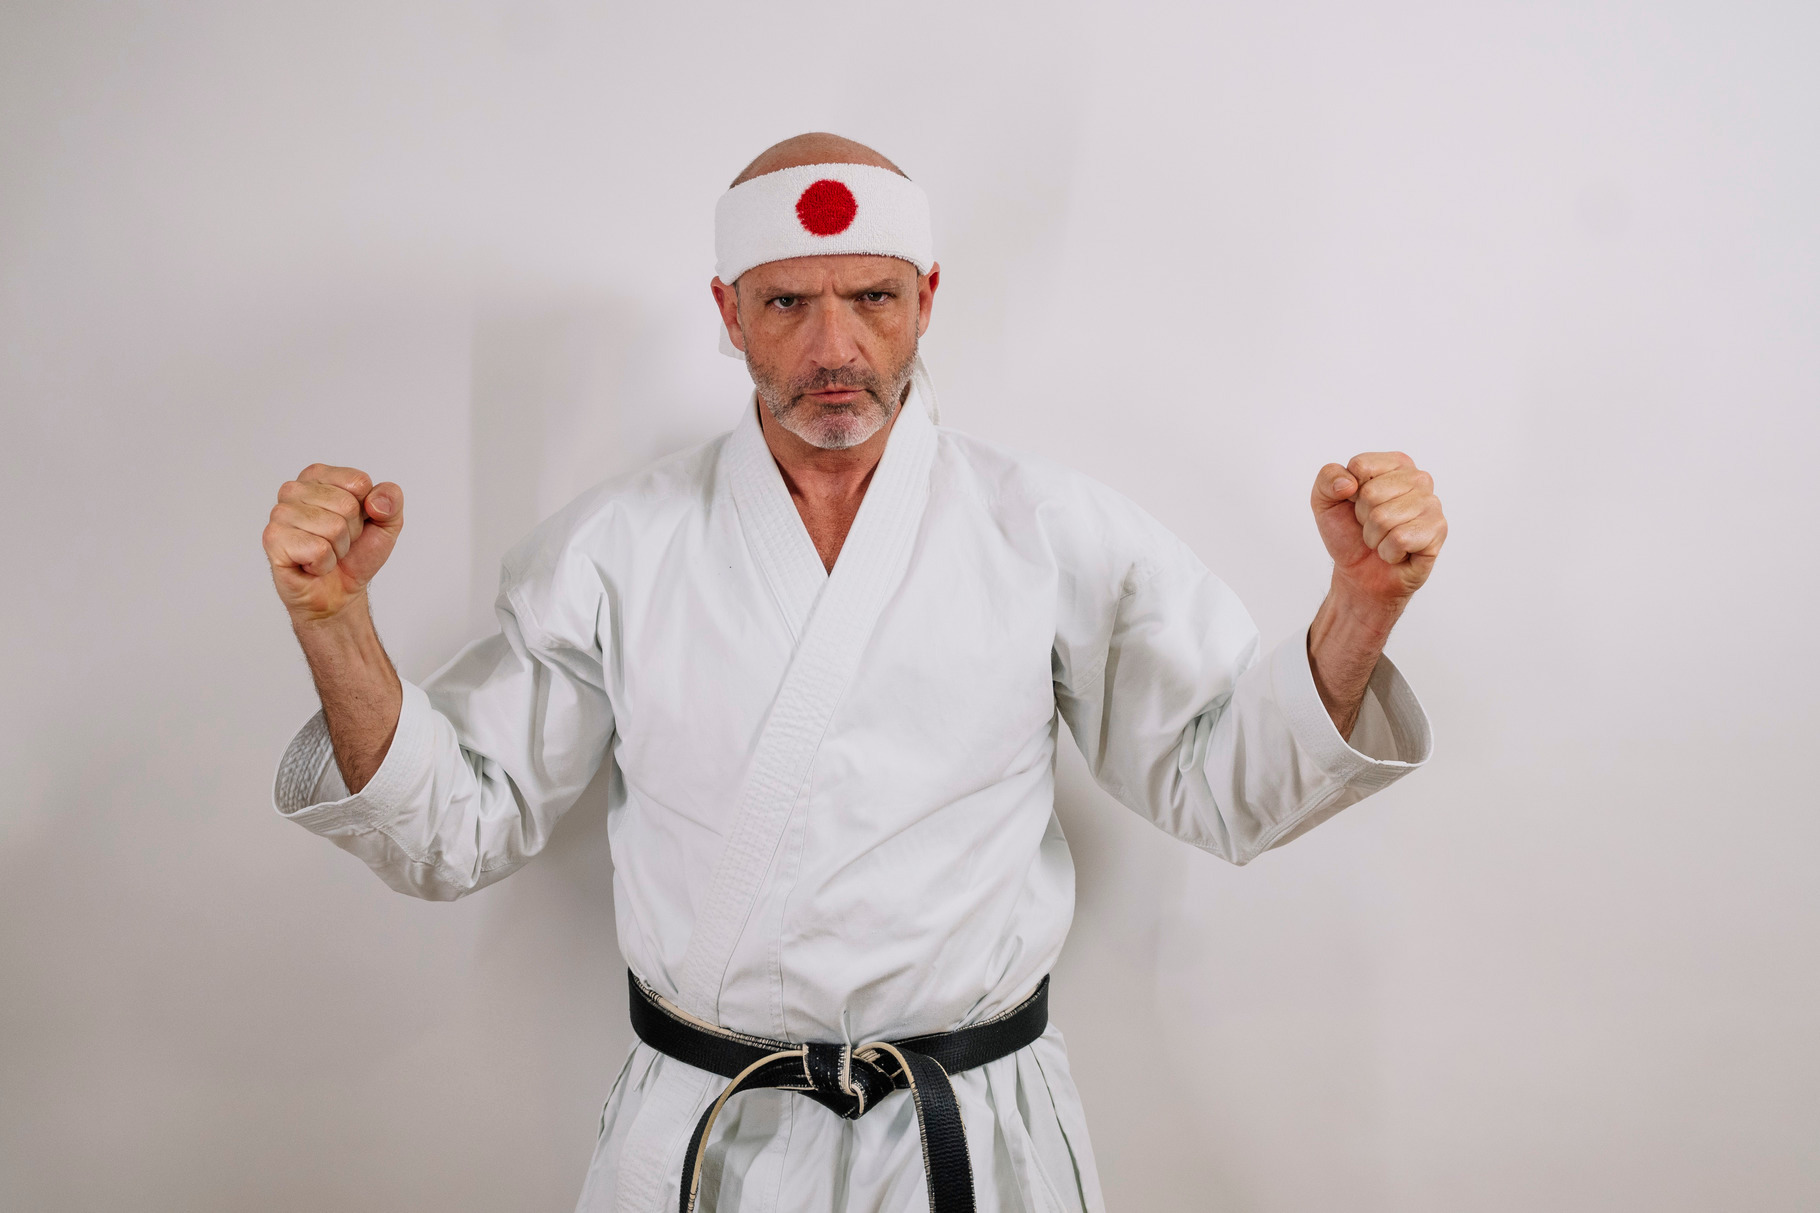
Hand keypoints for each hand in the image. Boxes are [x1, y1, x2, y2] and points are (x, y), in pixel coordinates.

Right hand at [262, 464, 402, 621]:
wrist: (340, 591)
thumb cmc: (357, 553)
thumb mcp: (387, 522)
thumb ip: (391, 499)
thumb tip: (376, 501)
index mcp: (318, 476)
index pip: (358, 482)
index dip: (366, 509)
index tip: (354, 522)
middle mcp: (294, 490)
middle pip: (346, 505)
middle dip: (352, 532)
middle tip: (338, 542)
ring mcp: (280, 514)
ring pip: (333, 528)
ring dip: (338, 549)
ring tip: (325, 552)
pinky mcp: (273, 539)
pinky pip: (318, 549)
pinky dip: (324, 564)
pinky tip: (312, 564)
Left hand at [1311, 452, 1446, 608]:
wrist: (1360, 573)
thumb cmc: (1348, 533)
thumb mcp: (1324, 501)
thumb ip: (1327, 478)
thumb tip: (1348, 483)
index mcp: (1395, 463)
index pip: (1361, 466)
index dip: (1349, 492)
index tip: (1356, 504)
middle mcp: (1419, 479)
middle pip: (1371, 493)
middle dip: (1362, 517)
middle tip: (1372, 526)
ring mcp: (1431, 504)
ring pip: (1383, 518)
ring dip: (1374, 537)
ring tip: (1383, 539)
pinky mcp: (1437, 530)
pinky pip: (1399, 539)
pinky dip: (1388, 552)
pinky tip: (1396, 553)